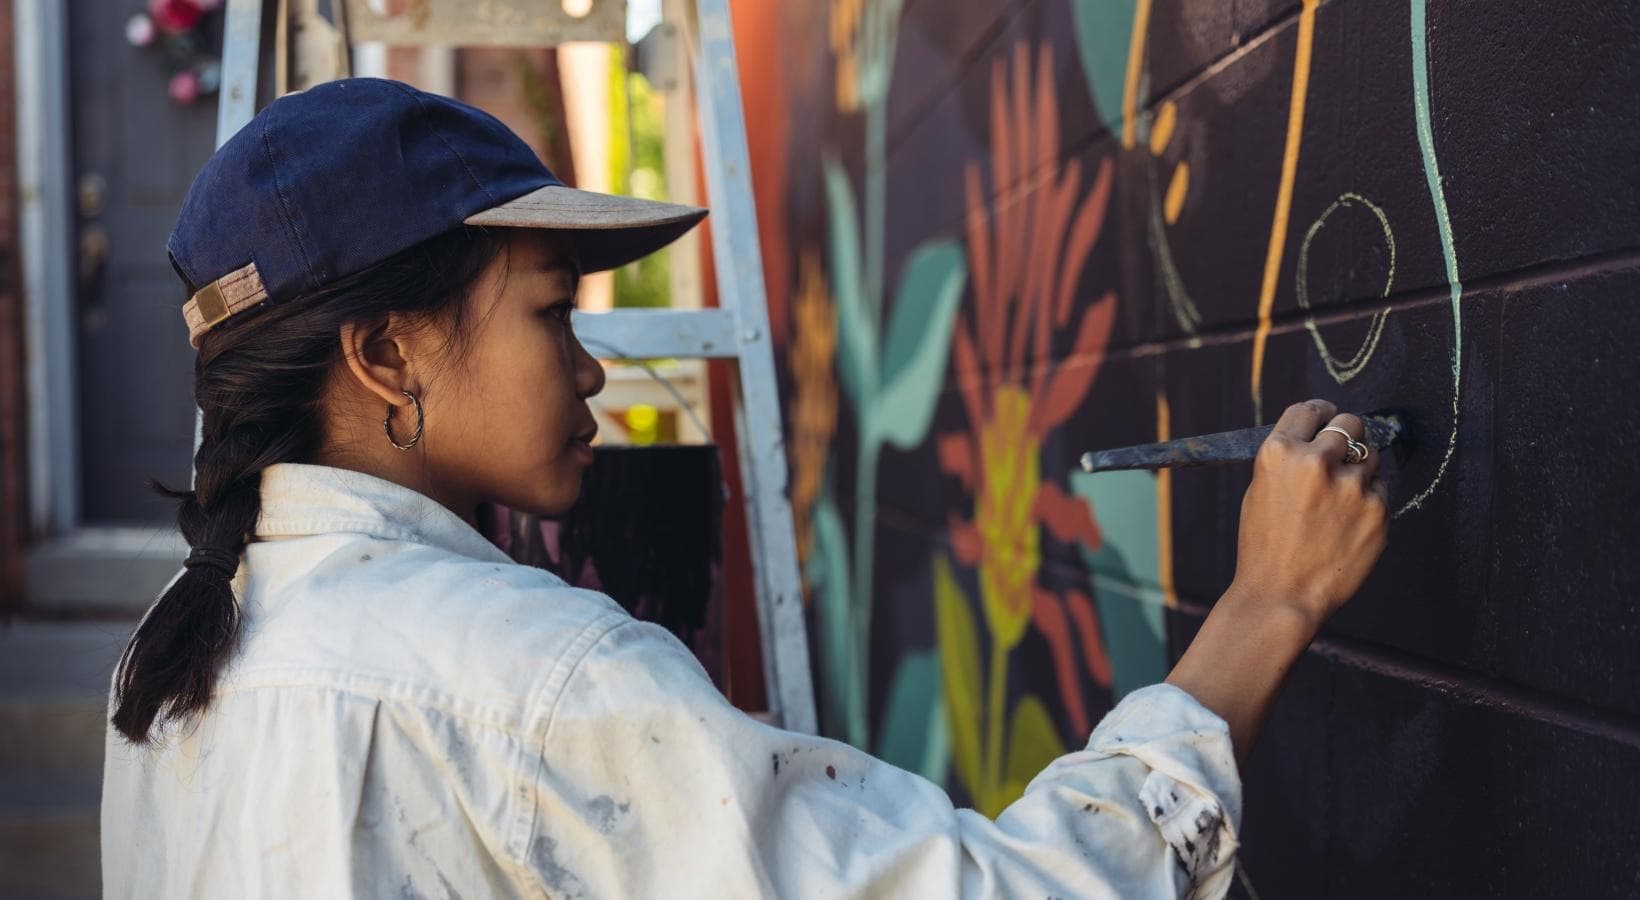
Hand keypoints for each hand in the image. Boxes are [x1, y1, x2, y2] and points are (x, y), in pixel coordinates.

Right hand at [1232, 399, 1389, 628]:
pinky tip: (1348, 525)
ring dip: (1360, 472)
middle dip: (1348, 436)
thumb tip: (1321, 435)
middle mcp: (1315, 461)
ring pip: (1371, 457)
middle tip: (1342, 456)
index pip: (1310, 410)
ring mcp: (1351, 486)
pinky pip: (1381, 490)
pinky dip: (1369, 503)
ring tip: (1339, 503)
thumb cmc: (1264, 546)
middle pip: (1350, 424)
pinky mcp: (1377, 510)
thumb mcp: (1260, 490)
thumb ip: (1290, 458)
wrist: (1281, 594)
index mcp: (1279, 452)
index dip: (1322, 414)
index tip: (1329, 419)